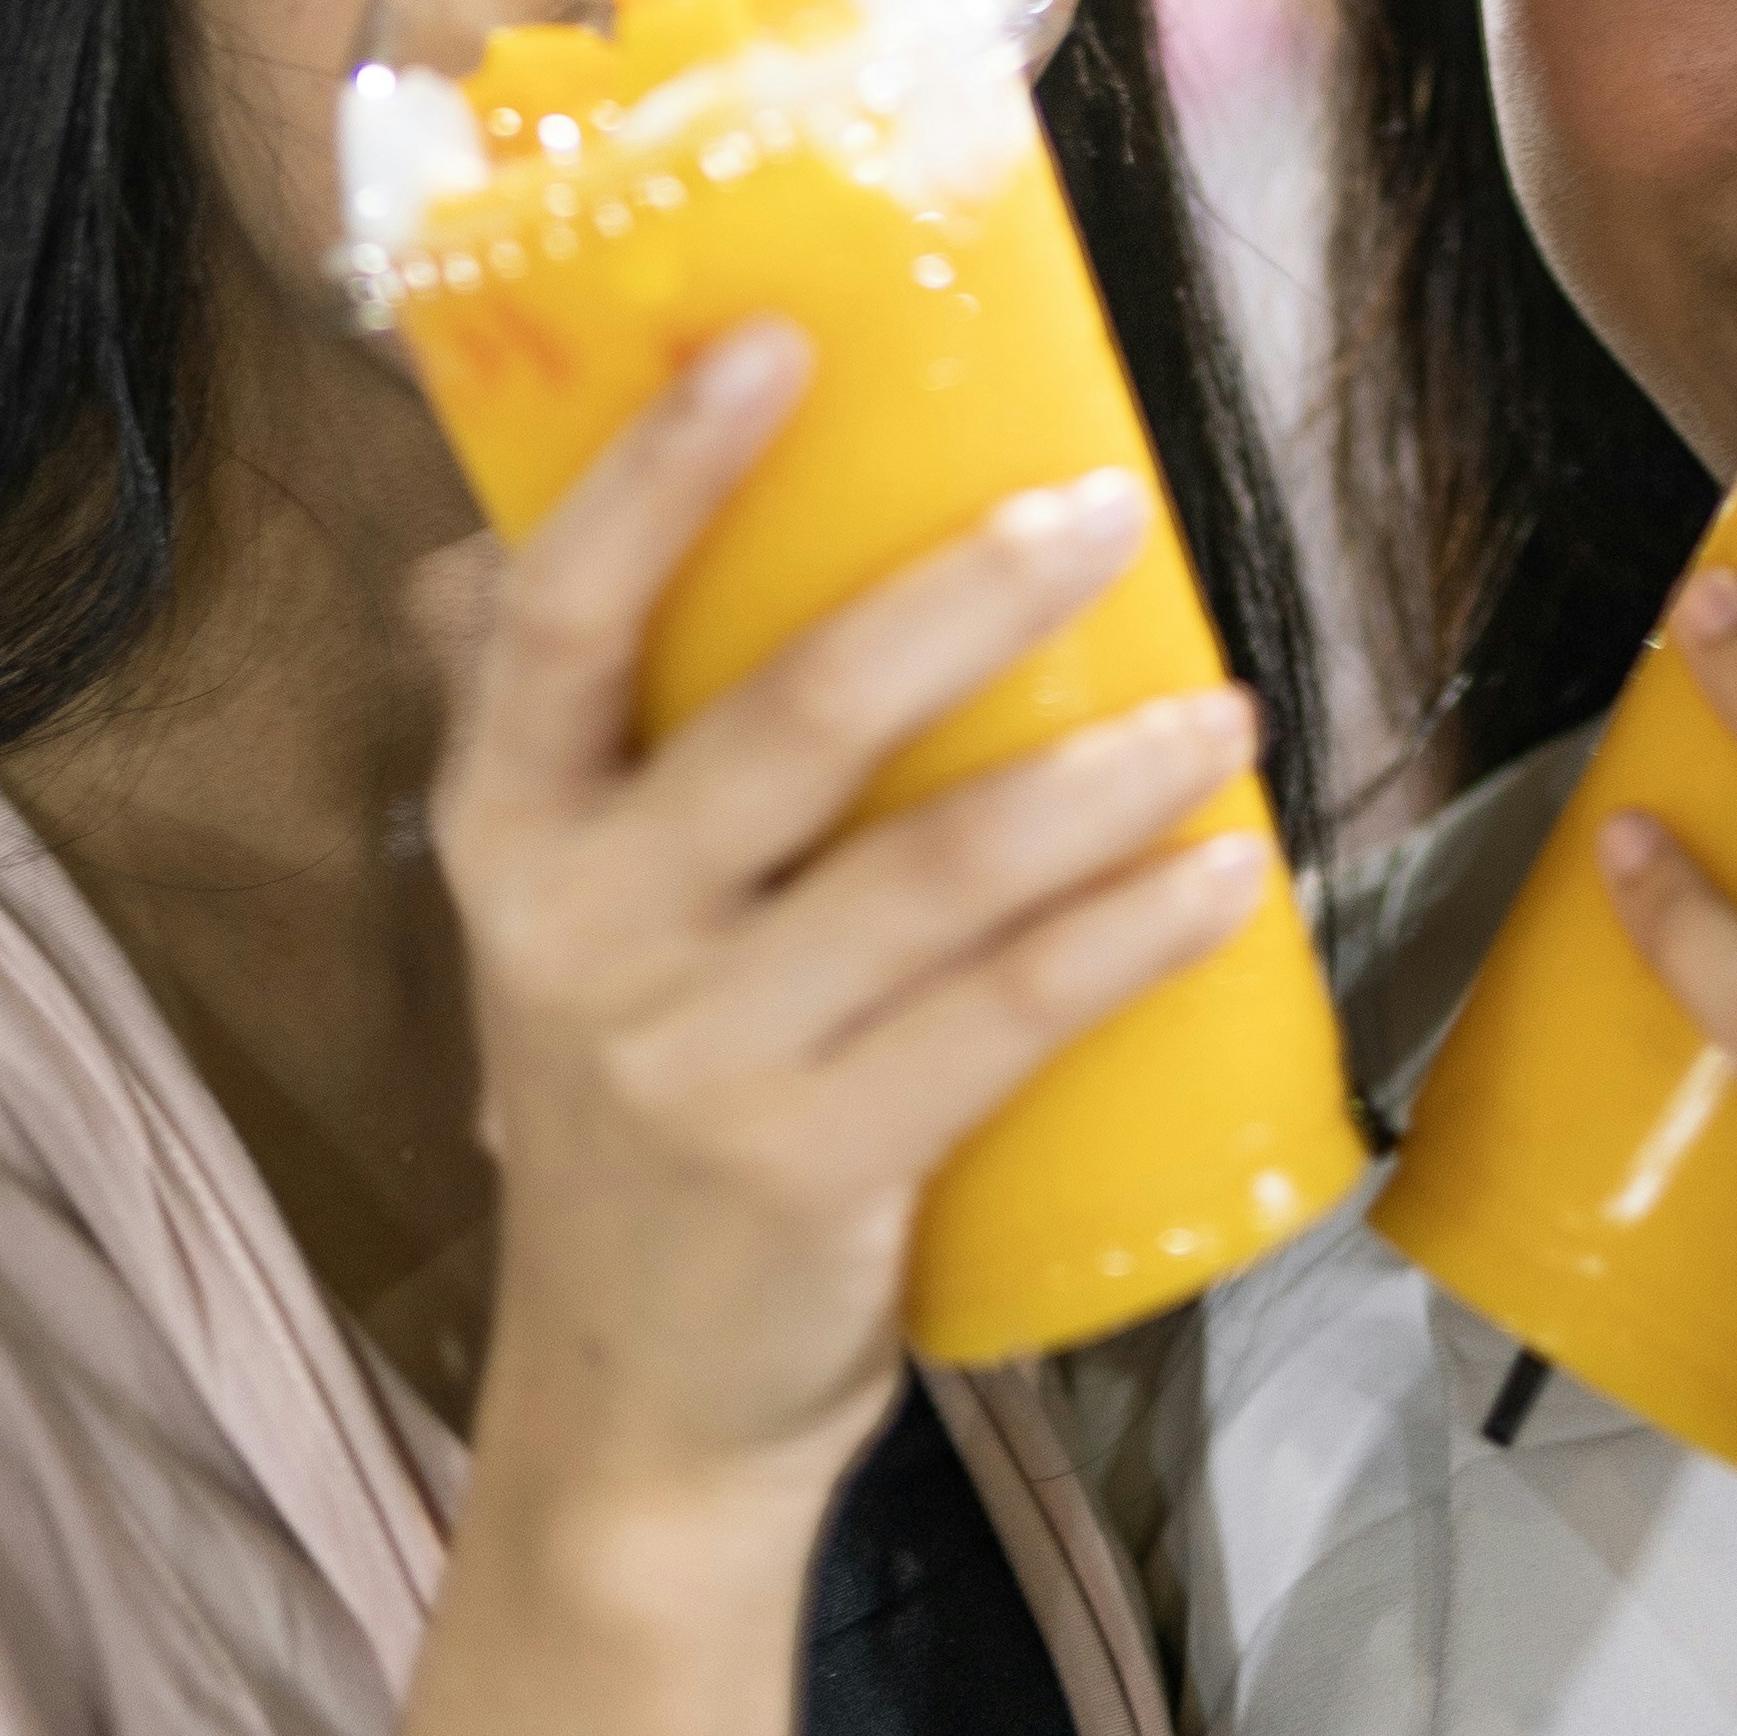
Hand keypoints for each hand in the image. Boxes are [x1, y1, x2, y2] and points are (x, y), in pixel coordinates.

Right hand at [433, 324, 1266, 1568]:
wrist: (634, 1398)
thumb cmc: (633, 1084)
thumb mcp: (567, 902)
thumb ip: (595, 723)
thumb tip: (583, 484)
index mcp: (509, 822)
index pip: (561, 614)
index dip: (661, 471)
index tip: (777, 337)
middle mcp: (579, 927)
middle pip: (792, 715)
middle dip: (967, 594)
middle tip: (1107, 508)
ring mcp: (695, 1056)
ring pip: (934, 870)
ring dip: (1100, 770)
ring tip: (1227, 702)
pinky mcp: (816, 1168)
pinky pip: (1006, 1017)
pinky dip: (1129, 933)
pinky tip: (1222, 872)